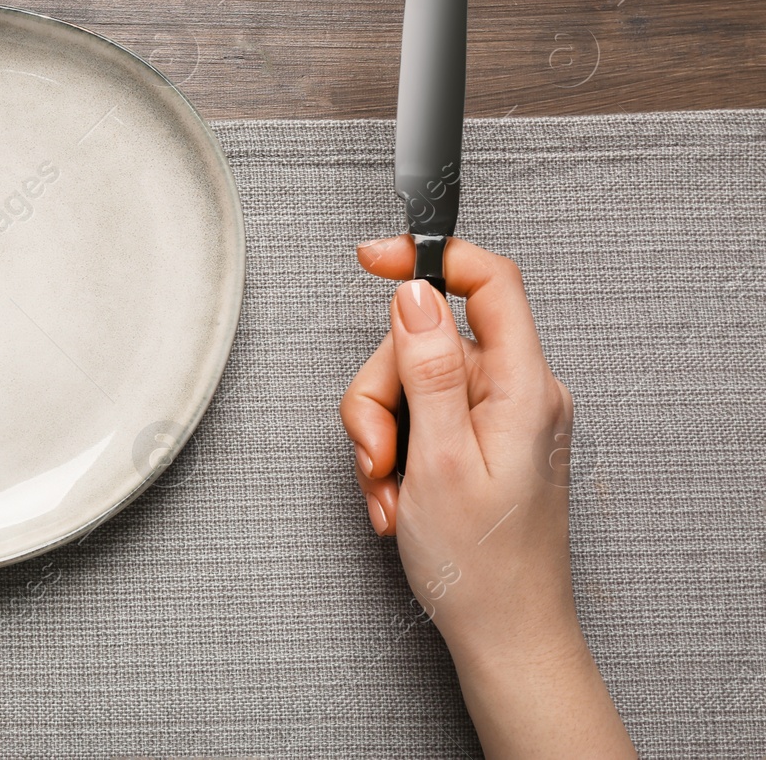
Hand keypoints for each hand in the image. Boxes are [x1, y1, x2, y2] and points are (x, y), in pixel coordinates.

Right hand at [340, 235, 633, 757]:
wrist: (503, 635)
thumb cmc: (481, 564)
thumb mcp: (440, 459)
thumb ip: (427, 368)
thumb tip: (418, 293)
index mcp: (521, 386)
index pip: (489, 281)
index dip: (430, 257)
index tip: (371, 260)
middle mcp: (515, 393)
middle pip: (424, 342)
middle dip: (379, 396)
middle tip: (378, 456)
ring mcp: (496, 419)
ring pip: (408, 385)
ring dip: (381, 437)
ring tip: (390, 493)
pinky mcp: (478, 443)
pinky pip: (418, 422)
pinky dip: (395, 458)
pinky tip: (399, 502)